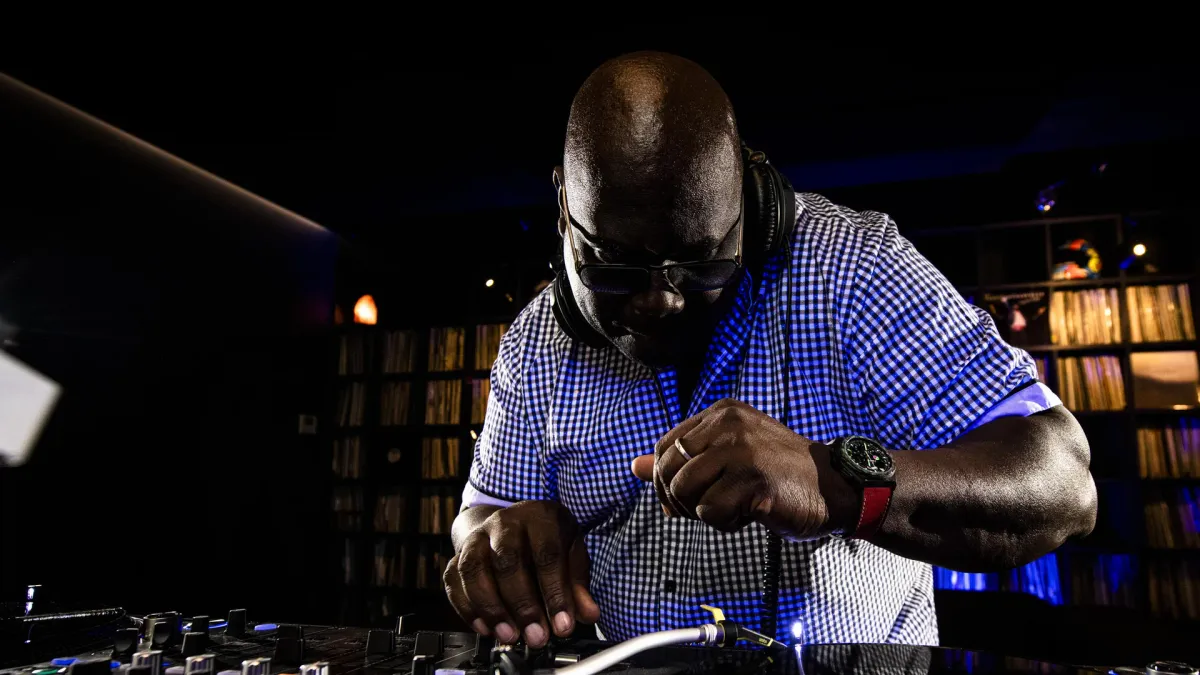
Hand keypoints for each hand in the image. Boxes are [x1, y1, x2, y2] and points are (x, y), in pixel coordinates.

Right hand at [443, 500, 599, 647]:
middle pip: (507, 560)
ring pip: (474, 569)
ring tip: (509, 636)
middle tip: (536, 635)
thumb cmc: (546, 539)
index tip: (563, 624)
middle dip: (522, 604)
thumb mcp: (571, 552)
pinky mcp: (458, 555)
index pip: (547, 553)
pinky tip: (486, 628)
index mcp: (539, 516)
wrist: (512, 523)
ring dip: (491, 608)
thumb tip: (588, 613)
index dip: (555, 592)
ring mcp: (477, 537)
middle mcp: (504, 522)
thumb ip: (578, 584)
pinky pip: (454, 581)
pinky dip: (467, 609)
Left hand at [630, 398, 858, 538]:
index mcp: (721, 413)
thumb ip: (682, 461)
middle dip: (679, 500)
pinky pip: (710, 511)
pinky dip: (724, 523)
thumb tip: (633, 467)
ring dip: (703, 512)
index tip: (683, 499)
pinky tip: (749, 514)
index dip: (665, 480)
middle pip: (668, 469)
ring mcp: (741, 450)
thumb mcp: (728, 458)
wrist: (834, 487)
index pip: (665, 446)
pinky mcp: (752, 479)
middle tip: (708, 509)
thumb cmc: (778, 475)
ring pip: (684, 491)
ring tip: (733, 508)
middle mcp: (728, 424)